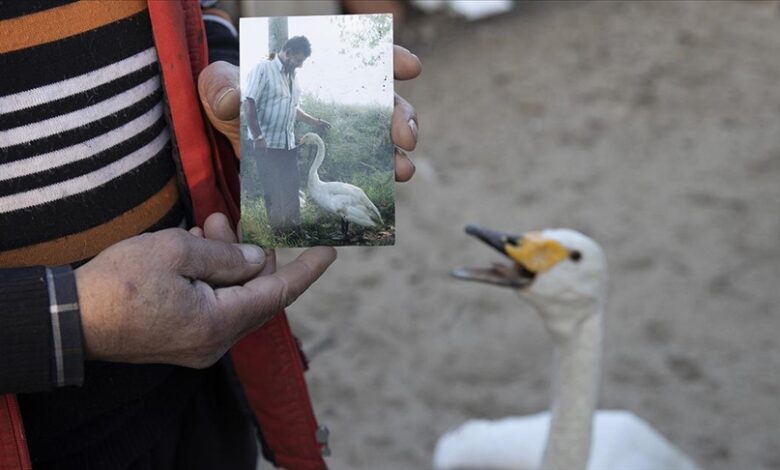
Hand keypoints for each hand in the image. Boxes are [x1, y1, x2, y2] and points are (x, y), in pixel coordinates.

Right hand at [75, 215, 335, 367]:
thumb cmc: (119, 282)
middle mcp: (215, 341)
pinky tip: (194, 249)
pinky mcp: (183, 342)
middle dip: (249, 254)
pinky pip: (213, 306)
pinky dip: (211, 278)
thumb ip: (223, 255)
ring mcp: (198, 345)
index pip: (278, 293)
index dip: (305, 270)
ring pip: (233, 297)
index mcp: (219, 322)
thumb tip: (254, 258)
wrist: (70, 319)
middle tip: (226, 220)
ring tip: (205, 225)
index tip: (329, 251)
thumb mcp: (176, 251)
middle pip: (254, 294)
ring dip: (226, 262)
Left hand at [198, 46, 421, 181]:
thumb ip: (221, 88)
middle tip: (406, 137)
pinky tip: (388, 186)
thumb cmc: (226, 99)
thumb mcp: (218, 87)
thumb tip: (232, 100)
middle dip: (402, 117)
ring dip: (396, 154)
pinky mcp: (330, 162)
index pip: (361, 62)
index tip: (410, 67)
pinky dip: (378, 175)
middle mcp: (337, 100)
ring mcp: (337, 134)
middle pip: (382, 103)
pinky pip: (361, 167)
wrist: (223, 132)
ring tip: (403, 170)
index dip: (390, 60)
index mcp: (318, 73)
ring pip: (380, 139)